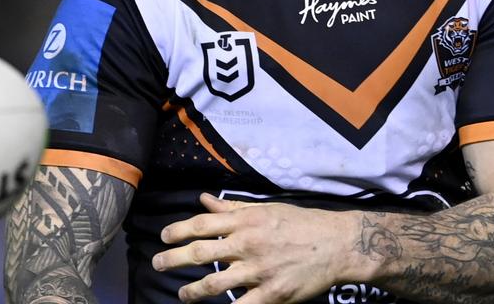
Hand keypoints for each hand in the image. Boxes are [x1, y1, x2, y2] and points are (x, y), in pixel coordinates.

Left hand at [153, 193, 361, 302]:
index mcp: (247, 222)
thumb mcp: (266, 210)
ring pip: (214, 282)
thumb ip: (232, 209)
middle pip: (201, 252)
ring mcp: (259, 270)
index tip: (163, 237)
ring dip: (192, 290)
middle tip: (157, 264)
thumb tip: (204, 199)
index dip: (178, 230)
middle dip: (173, 259)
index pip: (202, 224)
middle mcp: (248, 244)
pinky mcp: (272, 294)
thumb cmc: (300, 225)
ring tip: (181, 294)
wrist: (336, 244)